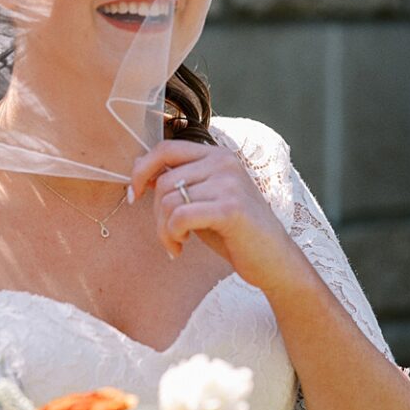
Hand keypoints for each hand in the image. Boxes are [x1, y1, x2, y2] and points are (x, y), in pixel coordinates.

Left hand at [129, 140, 296, 288]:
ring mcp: (228, 183)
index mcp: (216, 154)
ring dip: (163, 230)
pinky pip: (180, 216)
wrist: (274, 260)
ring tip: (176, 243)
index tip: (135, 195)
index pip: (165, 148)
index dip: (141, 170)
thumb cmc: (234, 232)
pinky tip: (181, 247)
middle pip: (164, 180)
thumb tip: (138, 168)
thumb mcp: (204, 199)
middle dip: (155, 213)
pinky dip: (172, 235)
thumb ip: (179, 181)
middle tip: (166, 235)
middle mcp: (223, 162)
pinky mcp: (230, 209)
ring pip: (169, 200)